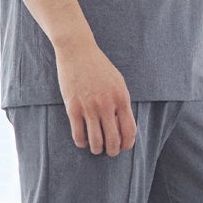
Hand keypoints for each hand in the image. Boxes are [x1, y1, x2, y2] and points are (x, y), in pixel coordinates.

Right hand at [55, 39, 137, 154]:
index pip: (129, 130)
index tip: (124, 147)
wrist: (77, 51)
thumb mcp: (118, 82)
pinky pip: (78, 134)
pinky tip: (83, 141)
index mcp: (121, 98)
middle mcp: (106, 105)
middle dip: (113, 151)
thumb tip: (123, 125)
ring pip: (96, 141)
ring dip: (97, 150)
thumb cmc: (99, 66)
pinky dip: (82, 142)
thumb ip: (121, 103)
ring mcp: (89, 107)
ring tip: (97, 149)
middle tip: (110, 151)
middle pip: (113, 140)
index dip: (128, 144)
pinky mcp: (73, 108)